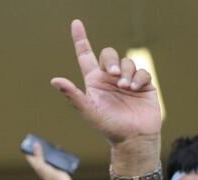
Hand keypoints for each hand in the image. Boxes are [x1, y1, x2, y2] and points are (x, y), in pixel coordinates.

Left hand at [26, 142, 72, 179]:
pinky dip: (61, 155)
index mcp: (38, 164)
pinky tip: (63, 151)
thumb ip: (38, 155)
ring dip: (54, 151)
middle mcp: (44, 165)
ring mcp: (52, 166)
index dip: (31, 149)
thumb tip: (36, 143)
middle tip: (46, 142)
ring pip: (52, 156)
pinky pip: (60, 159)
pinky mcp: (60, 167)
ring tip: (56, 146)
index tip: (32, 142)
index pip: (32, 156)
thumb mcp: (41, 165)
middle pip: (43, 154)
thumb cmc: (48, 177)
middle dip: (44, 148)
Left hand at [51, 20, 159, 145]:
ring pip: (127, 62)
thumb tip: (55, 80)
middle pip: (109, 54)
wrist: (133, 138)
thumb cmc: (108, 128)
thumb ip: (73, 96)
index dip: (80, 39)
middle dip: (112, 61)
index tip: (76, 23)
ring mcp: (126, 81)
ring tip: (126, 89)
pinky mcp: (143, 85)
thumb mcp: (89, 112)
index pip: (85, 56)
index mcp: (93, 82)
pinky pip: (142, 72)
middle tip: (114, 76)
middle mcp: (109, 79)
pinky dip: (139, 79)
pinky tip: (136, 90)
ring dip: (127, 73)